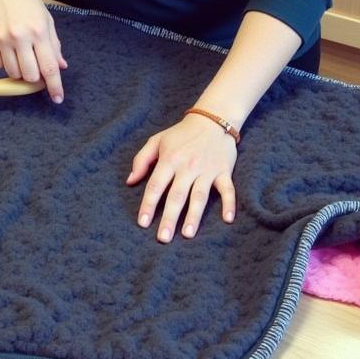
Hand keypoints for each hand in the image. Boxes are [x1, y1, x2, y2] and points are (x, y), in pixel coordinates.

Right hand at [0, 0, 67, 101]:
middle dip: (35, 77)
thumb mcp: (46, 19)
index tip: (57, 98)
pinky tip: (7, 48)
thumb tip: (61, 66)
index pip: (49, 67)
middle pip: (30, 76)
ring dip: (20, 70)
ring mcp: (1, 39)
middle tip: (36, 66)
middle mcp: (20, 37)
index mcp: (39, 31)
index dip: (55, 86)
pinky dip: (4, 63)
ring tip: (21, 54)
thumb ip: (54, 44)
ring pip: (13, 73)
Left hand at [126, 115, 236, 242]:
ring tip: (187, 235)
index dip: (148, 205)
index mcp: (169, 159)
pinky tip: (227, 220)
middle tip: (163, 238)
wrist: (212, 119)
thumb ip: (141, 160)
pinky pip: (228, 189)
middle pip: (177, 196)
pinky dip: (229, 204)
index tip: (143, 223)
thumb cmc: (181, 134)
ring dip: (193, 216)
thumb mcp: (157, 141)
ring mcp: (207, 170)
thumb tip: (130, 181)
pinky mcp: (223, 171)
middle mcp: (187, 166)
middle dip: (169, 218)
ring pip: (199, 196)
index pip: (156, 186)